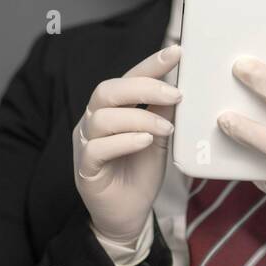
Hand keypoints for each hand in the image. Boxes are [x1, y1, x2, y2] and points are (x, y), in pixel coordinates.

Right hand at [73, 44, 182, 244]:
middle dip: (144, 86)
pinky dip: (124, 141)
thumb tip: (179, 83)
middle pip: (108, 90)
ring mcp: (85, 144)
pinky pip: (97, 148)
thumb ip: (163, 111)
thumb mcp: (159, 138)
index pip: (127, 78)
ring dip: (140, 117)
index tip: (176, 51)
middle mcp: (94, 121)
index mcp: (112, 110)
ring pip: (102, 117)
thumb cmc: (140, 174)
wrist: (128, 215)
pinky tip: (145, 141)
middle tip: (176, 92)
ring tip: (166, 127)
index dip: (150, 64)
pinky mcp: (85, 168)